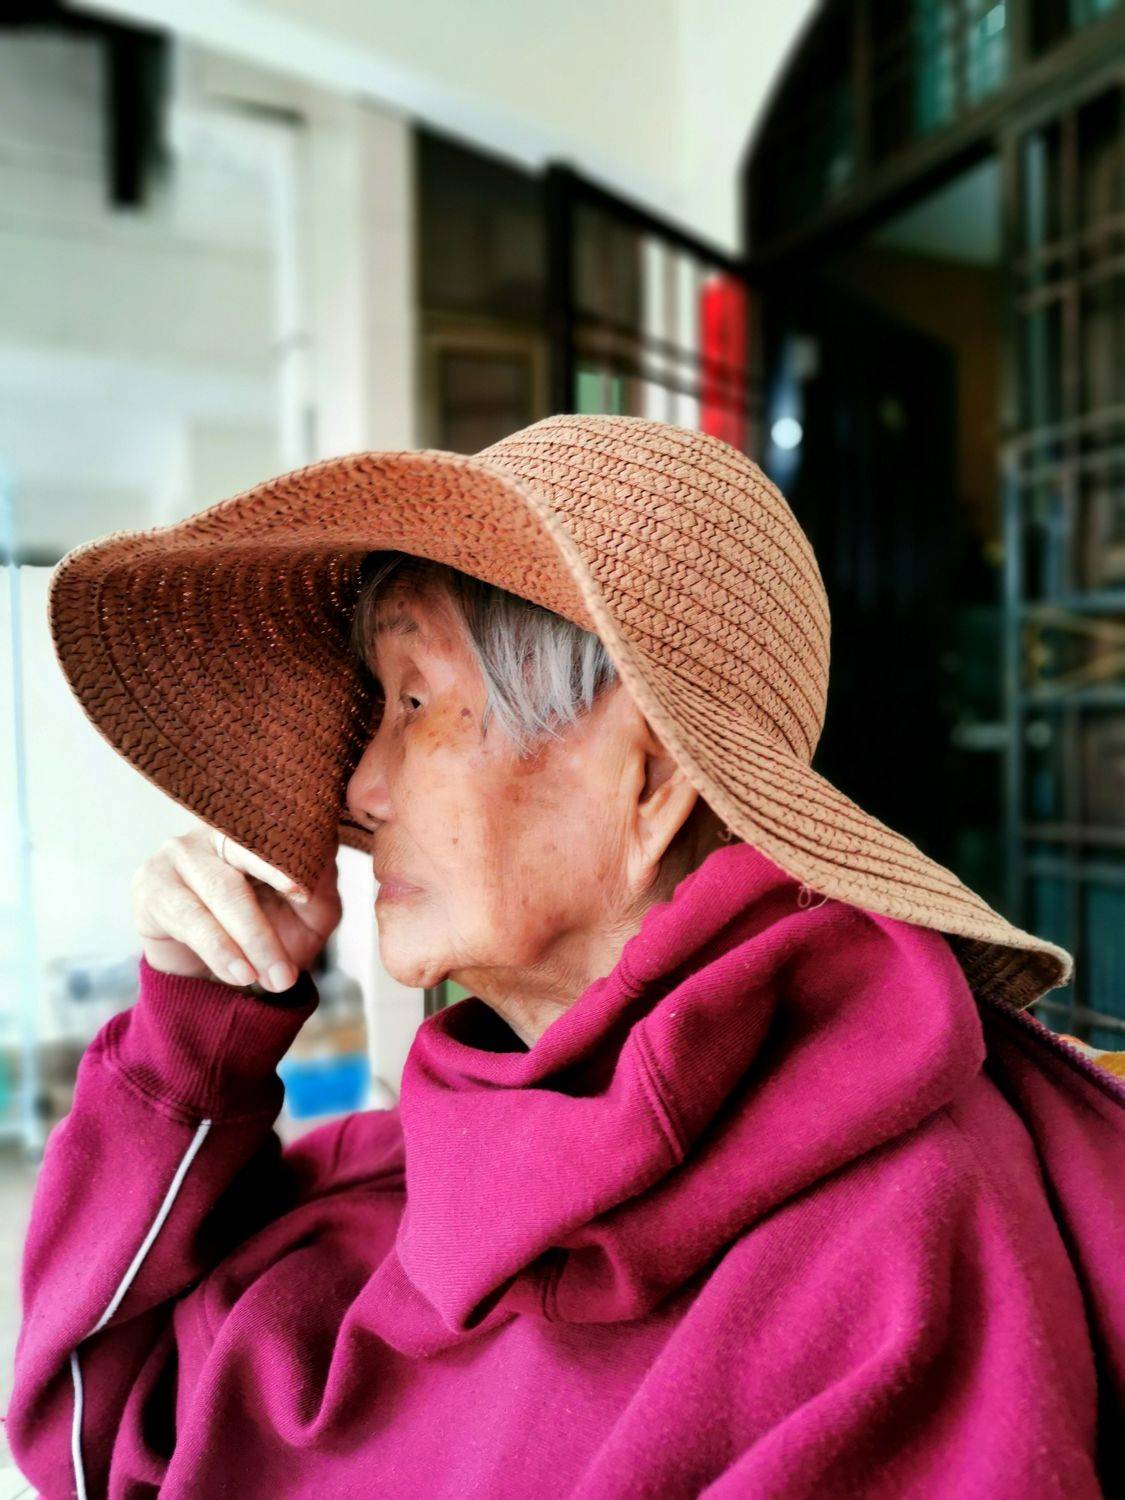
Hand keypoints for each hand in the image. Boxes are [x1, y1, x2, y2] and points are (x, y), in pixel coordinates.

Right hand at [131, 826, 342, 991]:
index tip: (302, 892)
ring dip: (248, 942)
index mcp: (257, 830)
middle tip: (288, 974)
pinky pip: (188, 918)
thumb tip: (321, 861)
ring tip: (272, 980)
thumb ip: (320, 885)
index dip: (286, 861)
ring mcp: (177, 854)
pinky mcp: (151, 886)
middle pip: (244, 865)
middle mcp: (214, 833)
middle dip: (266, 926)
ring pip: (219, 892)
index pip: (273, 833)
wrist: (221, 977)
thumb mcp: (309, 914)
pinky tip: (238, 973)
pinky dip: (218, 949)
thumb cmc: (272, 934)